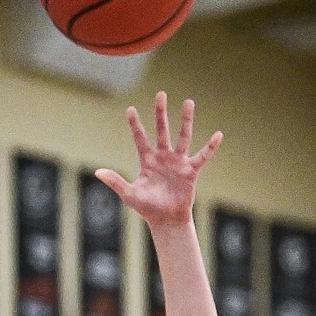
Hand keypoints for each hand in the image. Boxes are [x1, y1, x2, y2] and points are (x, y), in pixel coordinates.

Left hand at [96, 93, 221, 230]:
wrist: (166, 221)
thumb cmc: (147, 208)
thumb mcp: (129, 194)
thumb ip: (115, 181)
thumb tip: (97, 172)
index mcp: (147, 160)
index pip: (140, 138)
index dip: (135, 124)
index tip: (130, 109)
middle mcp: (163, 157)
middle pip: (161, 130)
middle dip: (160, 113)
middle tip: (160, 94)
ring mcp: (177, 162)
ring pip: (182, 137)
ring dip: (185, 120)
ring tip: (188, 102)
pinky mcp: (190, 171)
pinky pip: (202, 157)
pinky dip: (210, 147)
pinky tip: (218, 135)